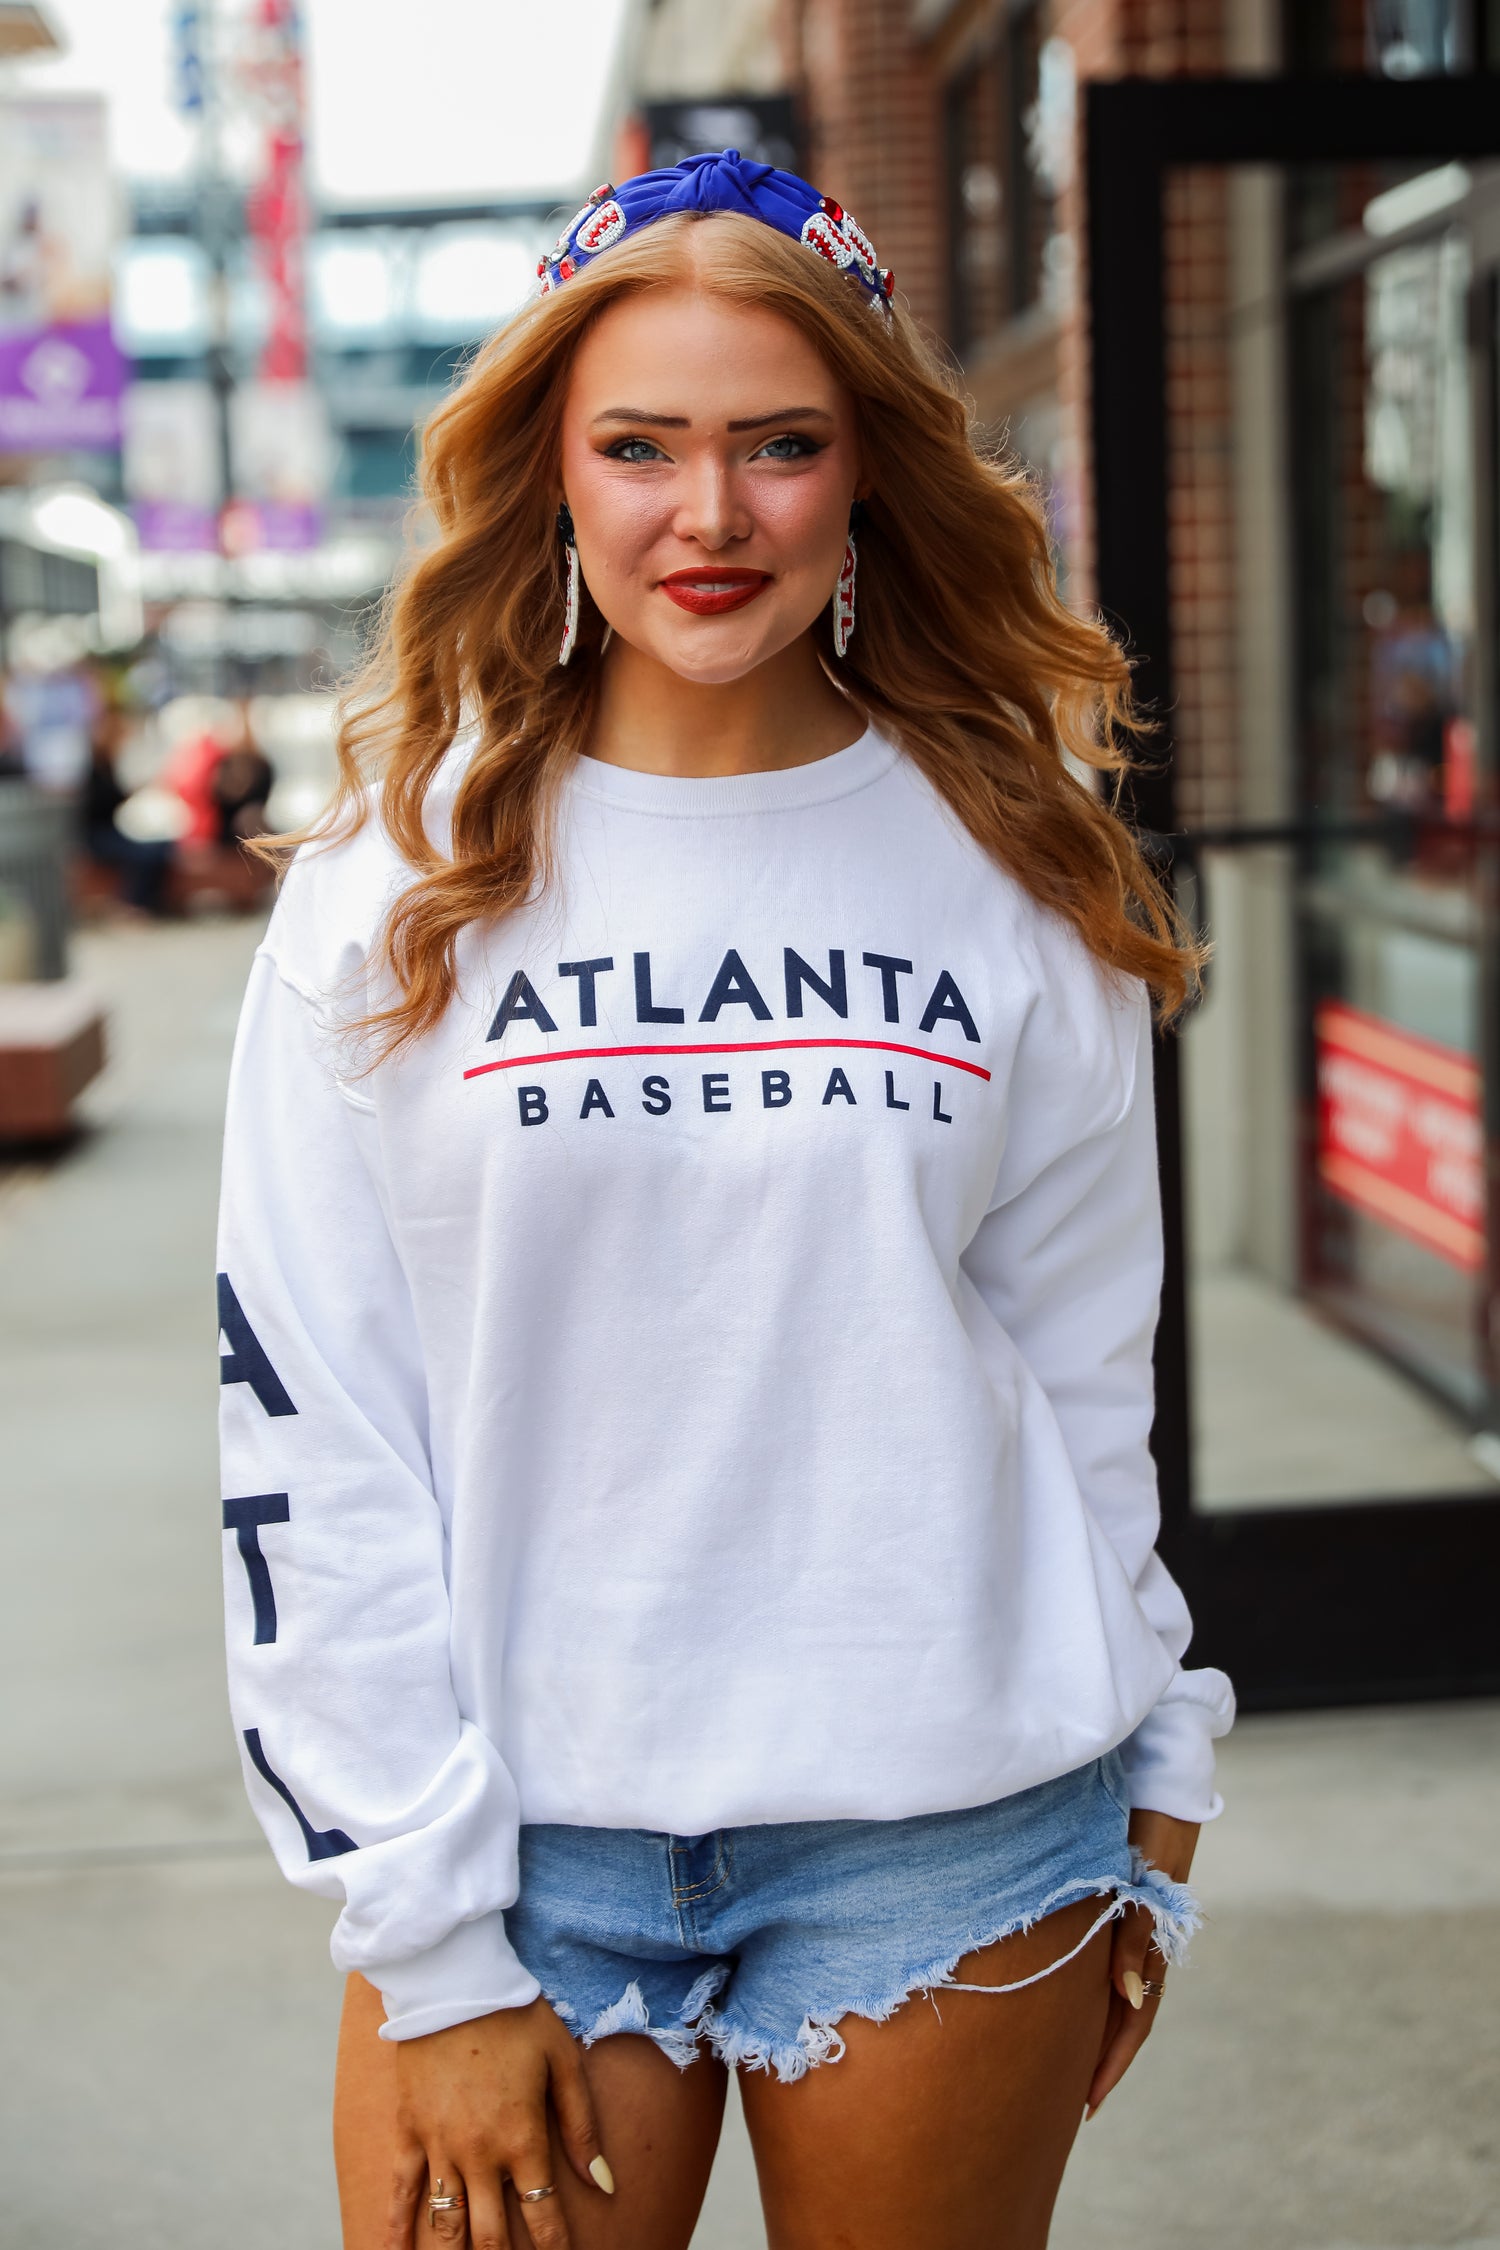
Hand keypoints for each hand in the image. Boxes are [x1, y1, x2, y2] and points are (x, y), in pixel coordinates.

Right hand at [387, 1998, 614, 2248]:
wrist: (454, 1980)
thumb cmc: (516, 2016)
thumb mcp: (562, 2061)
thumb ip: (582, 2126)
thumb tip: (605, 2185)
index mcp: (522, 2138)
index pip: (542, 2214)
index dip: (553, 2248)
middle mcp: (480, 2154)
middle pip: (491, 2234)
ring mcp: (440, 2146)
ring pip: (447, 2223)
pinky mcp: (409, 2131)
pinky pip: (401, 2191)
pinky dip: (396, 2229)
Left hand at [1084, 1807, 1198, 2120]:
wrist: (1160, 1778)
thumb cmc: (1149, 1828)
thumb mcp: (1142, 1884)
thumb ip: (1133, 1937)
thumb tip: (1128, 1998)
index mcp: (1153, 1943)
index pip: (1134, 2020)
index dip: (1113, 2063)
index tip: (1087, 2103)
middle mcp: (1144, 1940)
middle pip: (1124, 2014)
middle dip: (1101, 2057)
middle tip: (1071, 2100)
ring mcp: (1134, 1923)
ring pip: (1114, 1989)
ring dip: (1095, 2027)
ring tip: (1065, 2061)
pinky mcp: (1121, 1901)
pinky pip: (1106, 1957)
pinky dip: (1091, 1988)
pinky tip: (1069, 1996)